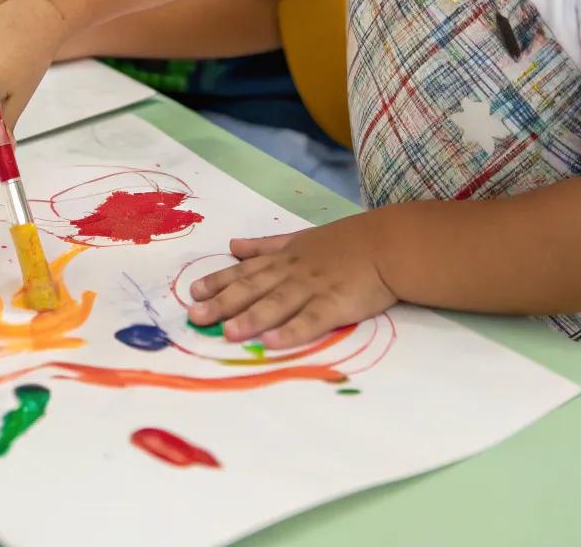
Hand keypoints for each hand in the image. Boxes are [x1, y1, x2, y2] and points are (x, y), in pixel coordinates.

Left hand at [187, 215, 396, 349]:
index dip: (218, 281)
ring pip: (277, 304)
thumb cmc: (346, 242)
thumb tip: (233, 245)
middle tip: (196, 317)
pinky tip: (273, 343)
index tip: (193, 293)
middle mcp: (293, 272)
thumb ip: (266, 246)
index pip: (245, 270)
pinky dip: (291, 331)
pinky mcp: (336, 304)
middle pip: (253, 288)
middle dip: (223, 303)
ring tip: (228, 334)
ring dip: (251, 318)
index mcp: (285, 258)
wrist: (387, 244)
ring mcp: (313, 287)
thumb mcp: (300, 238)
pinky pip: (310, 320)